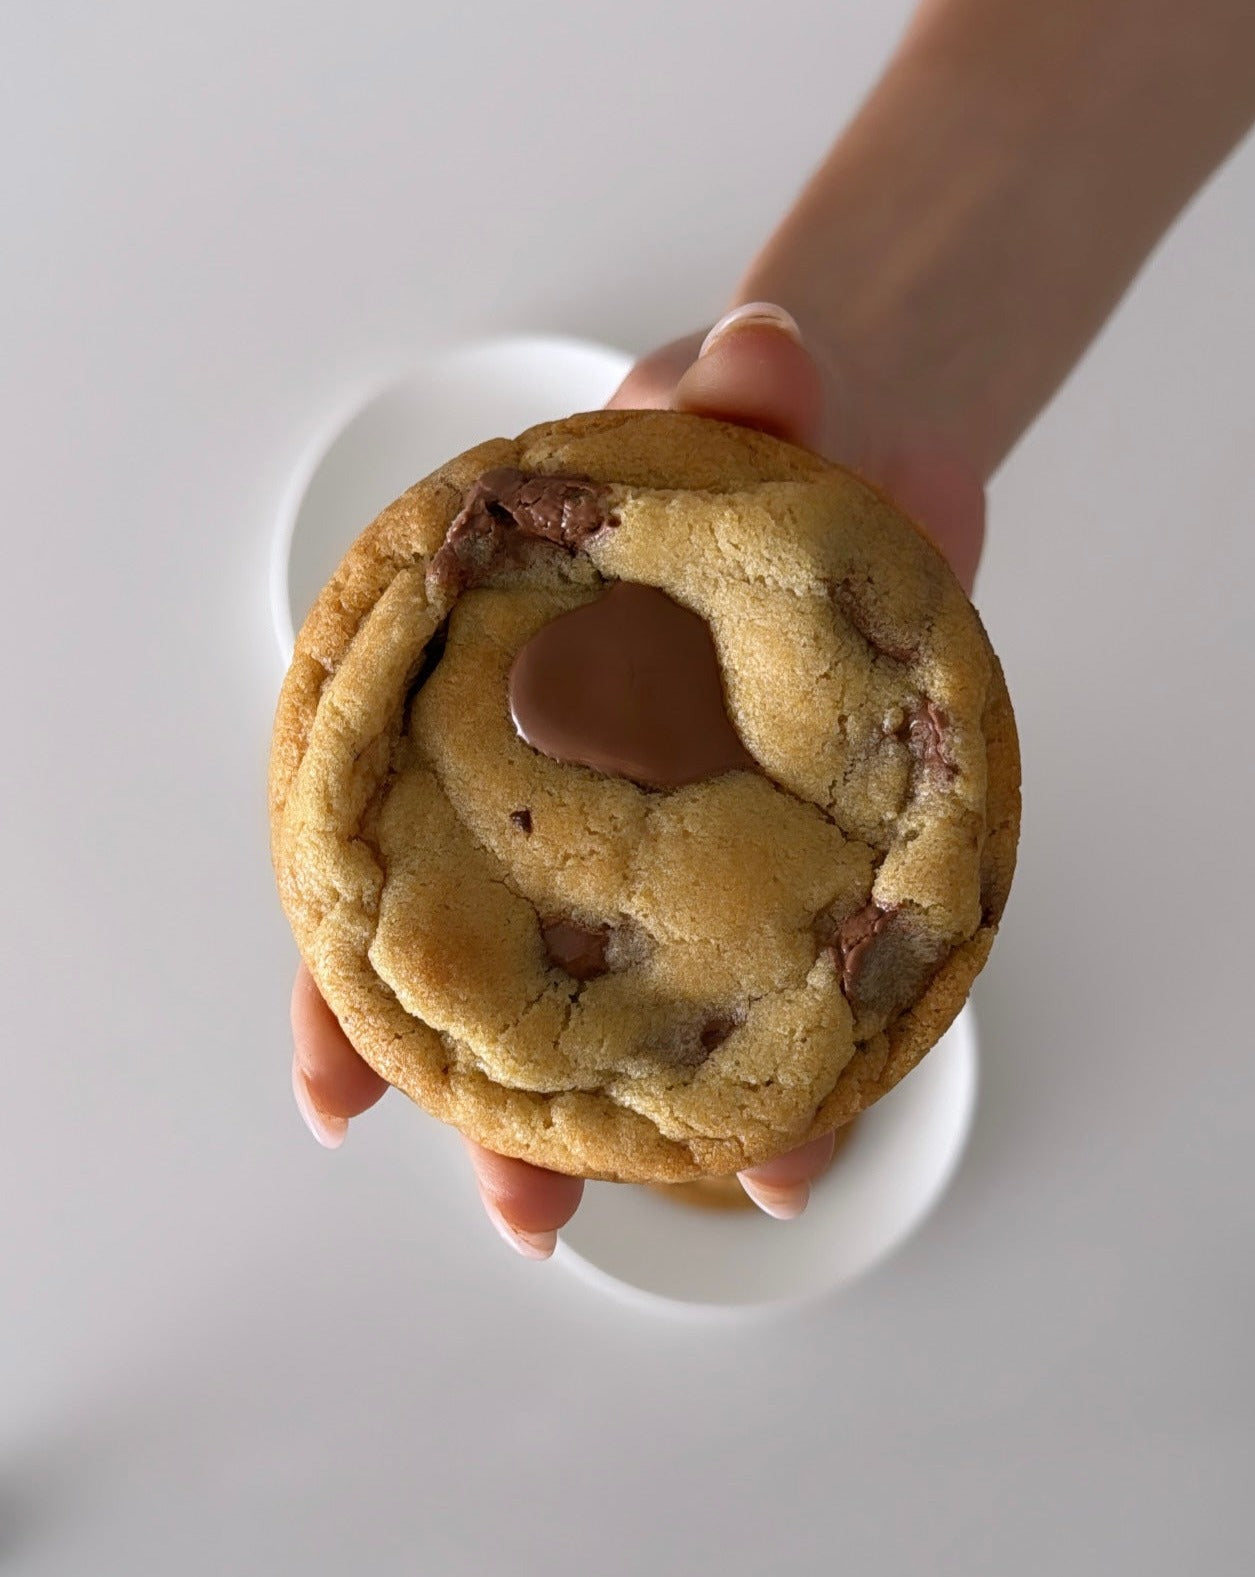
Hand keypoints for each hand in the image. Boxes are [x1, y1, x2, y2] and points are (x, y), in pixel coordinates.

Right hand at [289, 302, 985, 1256]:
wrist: (865, 469)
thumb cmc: (741, 447)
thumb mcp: (722, 407)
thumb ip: (734, 390)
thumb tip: (771, 352)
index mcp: (506, 713)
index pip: (396, 853)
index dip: (352, 975)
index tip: (336, 1088)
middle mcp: (581, 798)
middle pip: (510, 973)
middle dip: (506, 1103)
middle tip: (524, 1216)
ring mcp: (692, 835)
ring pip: (651, 1004)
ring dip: (667, 1118)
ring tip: (712, 1205)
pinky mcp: (806, 854)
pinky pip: (791, 974)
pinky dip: (803, 1061)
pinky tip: (803, 1139)